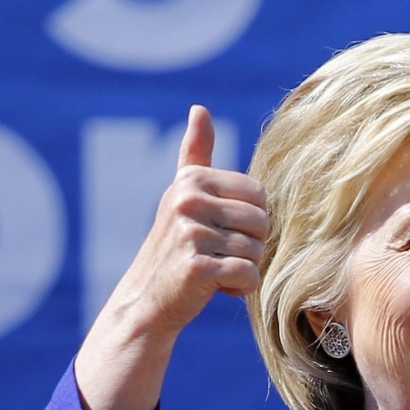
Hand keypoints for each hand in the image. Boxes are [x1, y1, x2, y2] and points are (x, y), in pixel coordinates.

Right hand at [117, 104, 268, 333]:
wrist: (147, 301)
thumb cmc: (175, 247)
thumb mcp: (183, 195)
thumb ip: (194, 154)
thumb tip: (199, 109)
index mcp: (192, 180)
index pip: (260, 195)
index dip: (251, 220)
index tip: (222, 232)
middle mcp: (188, 201)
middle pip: (262, 222)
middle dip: (251, 246)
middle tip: (220, 256)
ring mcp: (189, 233)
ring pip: (256, 251)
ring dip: (243, 269)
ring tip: (214, 271)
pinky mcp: (196, 267)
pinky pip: (248, 275)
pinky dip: (240, 288)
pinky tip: (216, 288)